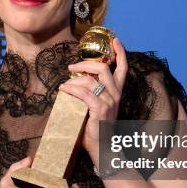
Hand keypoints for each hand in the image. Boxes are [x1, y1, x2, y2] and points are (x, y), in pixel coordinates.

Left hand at [58, 37, 127, 160]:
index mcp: (117, 92)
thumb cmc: (96, 127)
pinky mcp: (100, 110)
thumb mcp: (97, 107)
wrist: (102, 147)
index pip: (123, 68)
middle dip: (85, 64)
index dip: (120, 53)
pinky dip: (71, 89)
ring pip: (91, 80)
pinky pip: (84, 93)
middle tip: (71, 67)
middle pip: (103, 69)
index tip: (115, 40)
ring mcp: (109, 102)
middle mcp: (116, 95)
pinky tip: (63, 90)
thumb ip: (92, 94)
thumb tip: (75, 82)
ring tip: (64, 84)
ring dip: (74, 79)